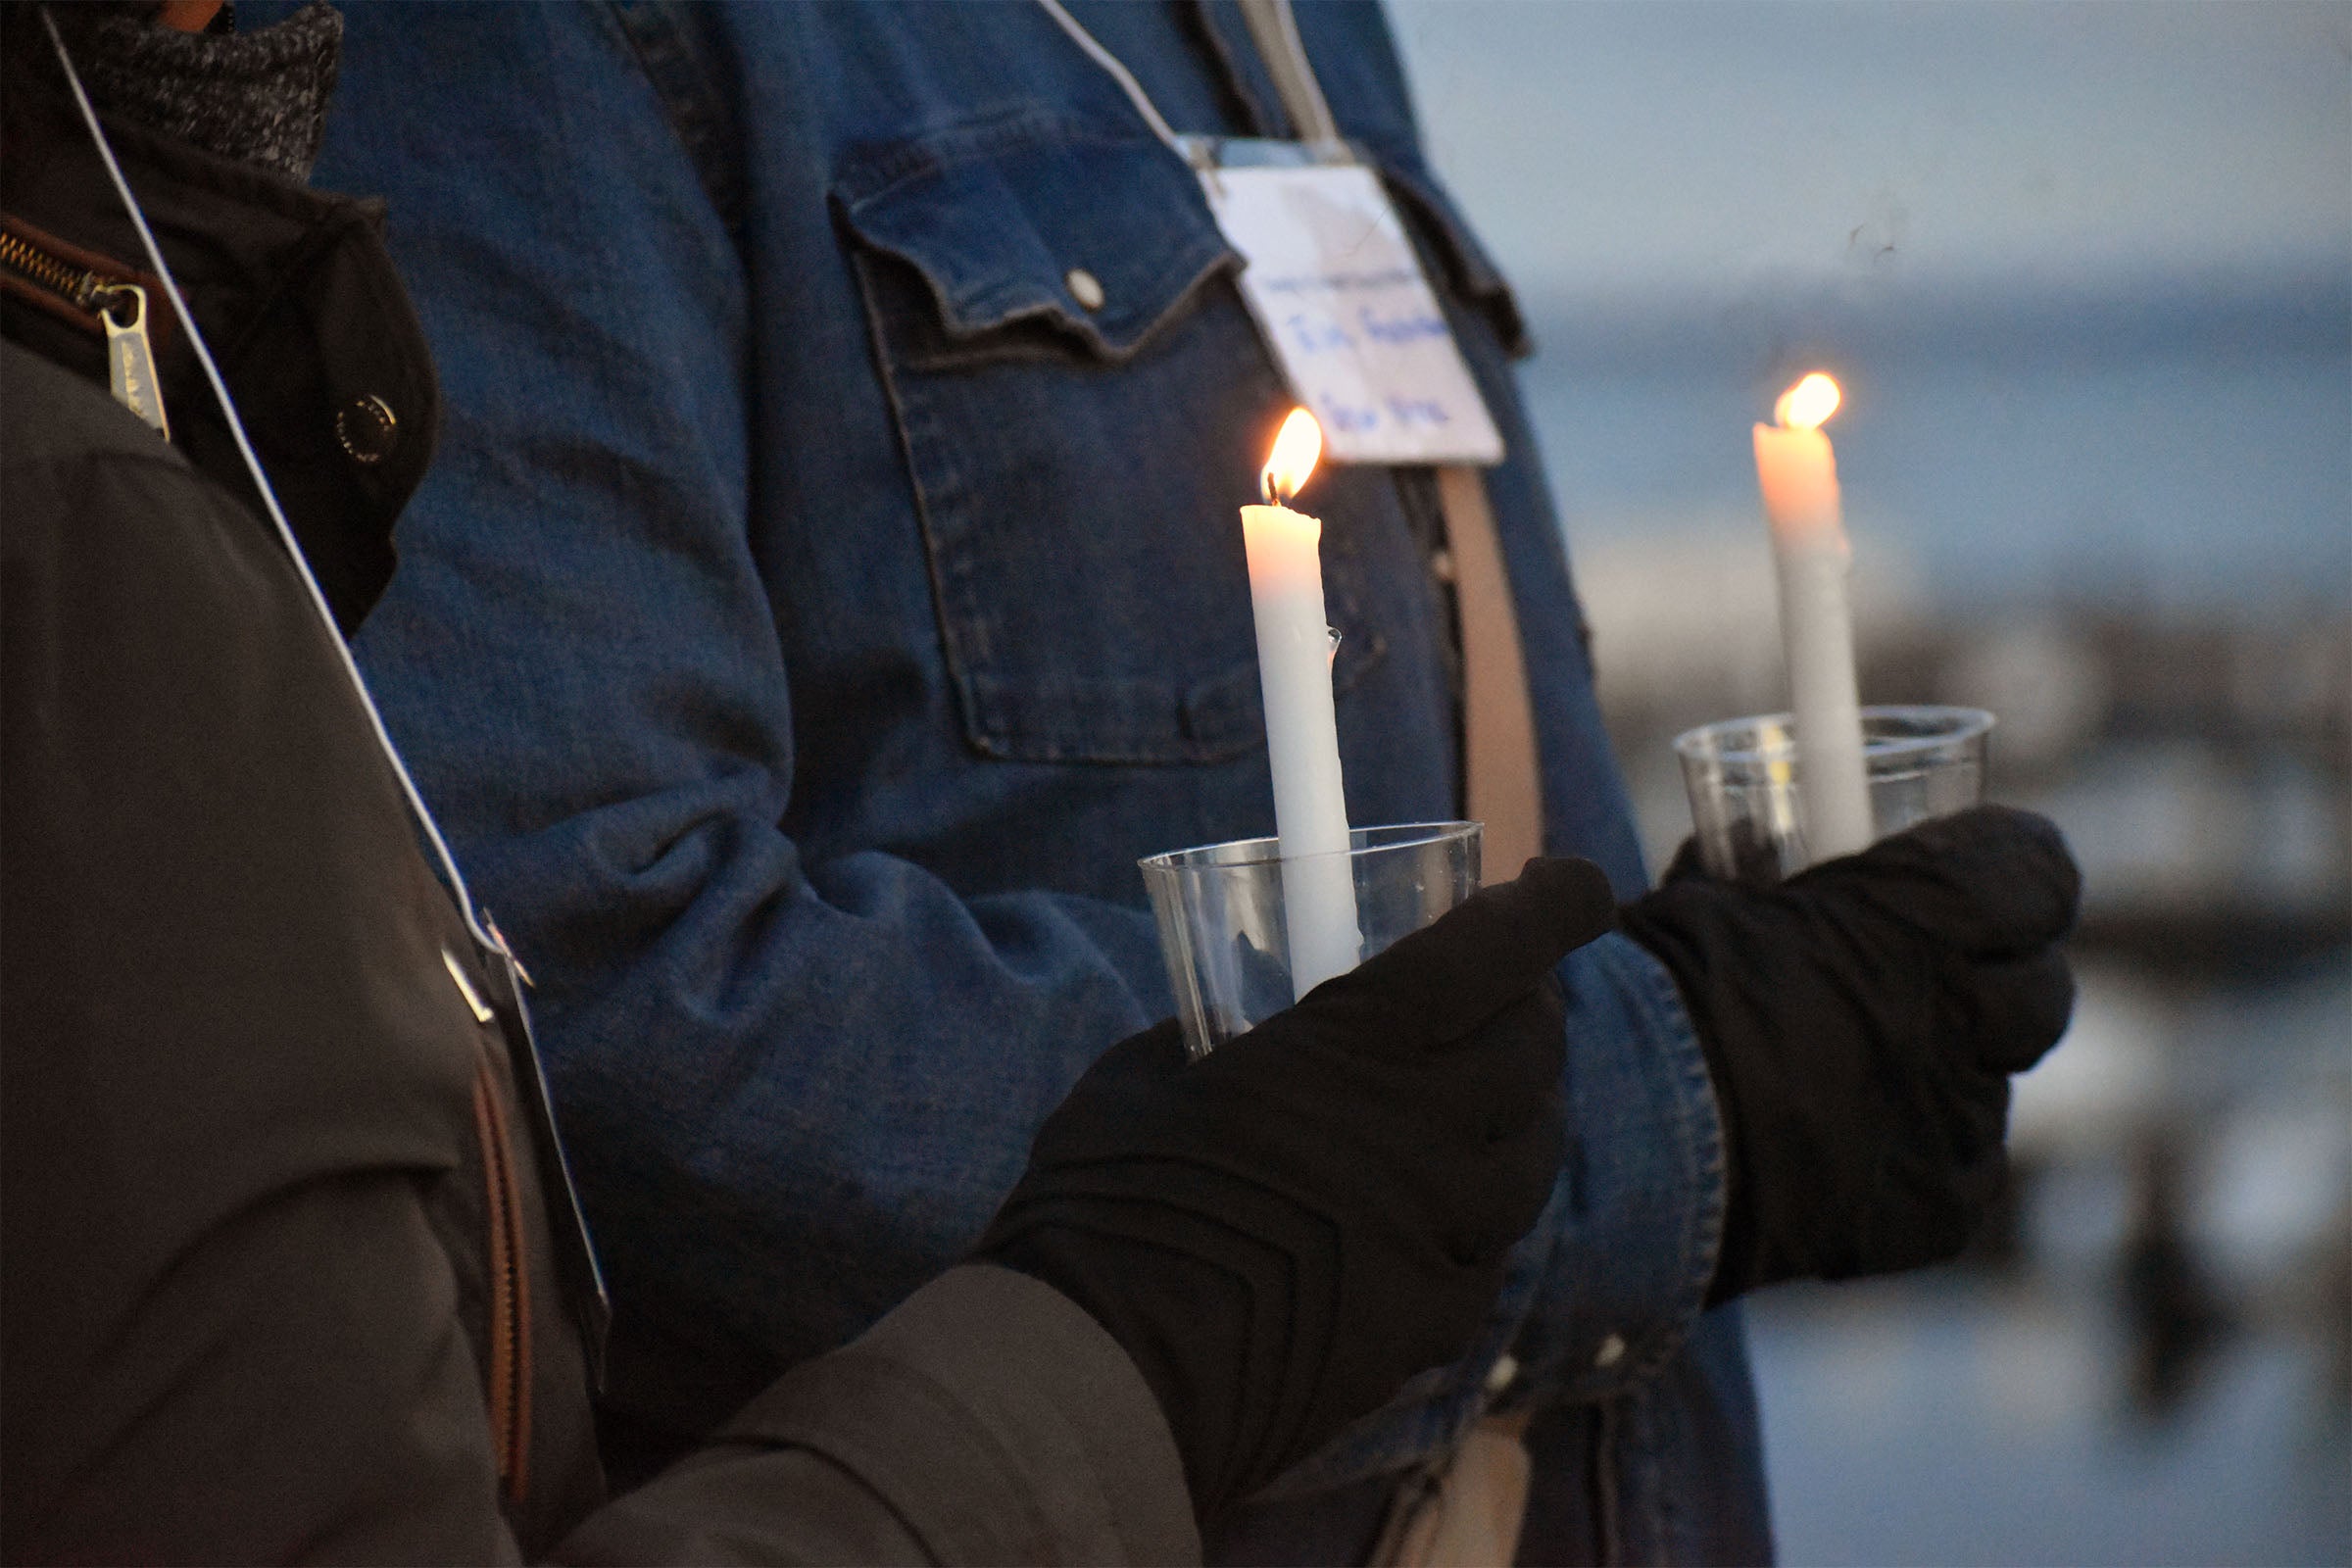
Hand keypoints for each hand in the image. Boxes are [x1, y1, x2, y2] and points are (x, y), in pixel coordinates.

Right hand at [976, 858, 1616, 1518]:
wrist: (1106, 1380)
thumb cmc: (1104, 1206)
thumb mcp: (1146, 1078)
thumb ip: (1215, 1035)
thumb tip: (1230, 1035)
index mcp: (1359, 1043)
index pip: (1505, 947)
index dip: (1559, 901)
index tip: (1567, 882)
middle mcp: (1428, 1130)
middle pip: (1536, 1045)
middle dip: (1527, 1004)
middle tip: (1495, 995)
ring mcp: (1443, 1235)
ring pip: (1534, 1149)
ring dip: (1517, 1106)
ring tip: (1471, 1097)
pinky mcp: (1434, 1322)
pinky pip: (1489, 1249)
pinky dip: (1473, 1214)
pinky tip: (1423, 1214)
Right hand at [1622, 805, 2080, 1302]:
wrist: (1614, 1133)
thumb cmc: (1649, 996)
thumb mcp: (1713, 898)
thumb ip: (1774, 875)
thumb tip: (1762, 846)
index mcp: (1920, 918)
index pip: (2036, 872)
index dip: (2011, 869)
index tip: (1976, 872)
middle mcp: (1962, 1017)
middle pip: (2041, 989)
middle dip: (1997, 980)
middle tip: (1932, 980)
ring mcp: (1956, 1121)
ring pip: (1993, 1086)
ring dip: (1945, 1073)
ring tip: (1855, 1077)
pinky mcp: (1938, 1209)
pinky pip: (1958, 1170)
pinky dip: (1915, 1159)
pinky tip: (1843, 1152)